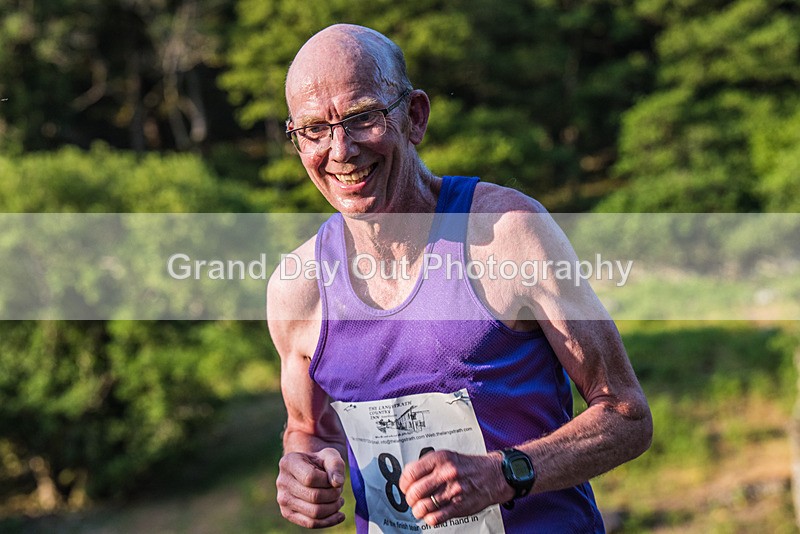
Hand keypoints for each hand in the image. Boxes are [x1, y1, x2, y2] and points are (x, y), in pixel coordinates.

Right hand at [276, 447, 345, 527]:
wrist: (309, 470)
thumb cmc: (320, 462)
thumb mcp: (330, 455)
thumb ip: (335, 464)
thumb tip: (337, 483)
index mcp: (288, 463)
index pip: (310, 478)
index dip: (327, 480)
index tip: (332, 478)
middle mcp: (282, 482)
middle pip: (314, 497)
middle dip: (333, 495)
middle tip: (338, 490)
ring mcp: (283, 500)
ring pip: (314, 512)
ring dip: (333, 508)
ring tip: (339, 500)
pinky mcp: (288, 514)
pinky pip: (311, 523)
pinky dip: (329, 521)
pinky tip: (339, 515)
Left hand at [399, 450, 513, 525]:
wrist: (493, 475)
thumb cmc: (468, 466)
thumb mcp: (446, 456)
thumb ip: (427, 465)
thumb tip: (408, 477)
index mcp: (439, 459)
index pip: (410, 473)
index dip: (403, 483)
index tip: (405, 486)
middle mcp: (445, 474)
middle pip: (414, 492)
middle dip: (409, 498)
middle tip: (412, 499)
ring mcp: (452, 491)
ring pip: (422, 507)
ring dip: (417, 510)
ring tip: (419, 508)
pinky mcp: (458, 507)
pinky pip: (435, 518)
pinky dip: (429, 518)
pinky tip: (431, 514)